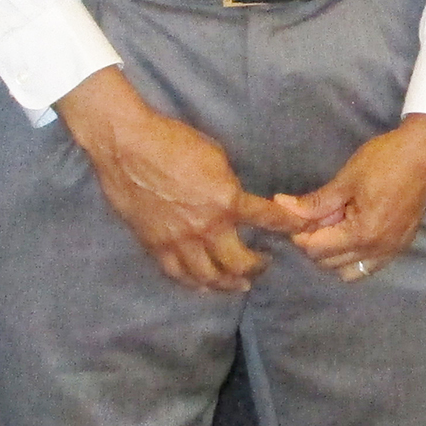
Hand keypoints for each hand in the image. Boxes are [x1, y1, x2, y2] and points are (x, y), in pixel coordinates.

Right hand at [54, 67, 297, 292]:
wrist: (127, 146)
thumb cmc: (172, 141)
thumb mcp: (215, 157)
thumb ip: (229, 186)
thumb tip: (236, 202)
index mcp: (226, 201)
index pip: (267, 220)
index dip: (288, 226)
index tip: (299, 230)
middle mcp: (206, 228)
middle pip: (239, 264)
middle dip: (257, 267)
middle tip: (263, 264)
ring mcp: (179, 241)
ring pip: (209, 277)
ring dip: (229, 283)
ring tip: (238, 284)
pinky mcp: (155, 246)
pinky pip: (178, 274)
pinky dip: (194, 283)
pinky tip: (203, 284)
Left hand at [277, 115, 425, 278]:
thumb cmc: (385, 160)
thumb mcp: (346, 179)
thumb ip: (315, 202)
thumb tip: (283, 206)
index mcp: (363, 234)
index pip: (317, 249)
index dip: (300, 233)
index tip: (298, 214)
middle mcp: (379, 250)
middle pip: (330, 264)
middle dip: (316, 243)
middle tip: (316, 216)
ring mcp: (393, 251)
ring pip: (349, 271)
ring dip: (335, 255)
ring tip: (335, 226)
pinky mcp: (402, 245)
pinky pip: (370, 265)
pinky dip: (356, 256)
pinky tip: (353, 232)